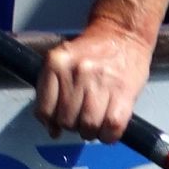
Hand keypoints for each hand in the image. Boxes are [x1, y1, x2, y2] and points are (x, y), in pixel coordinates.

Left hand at [33, 15, 154, 139]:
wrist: (122, 33)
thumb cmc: (92, 50)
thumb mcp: (63, 60)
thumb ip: (53, 90)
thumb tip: (51, 128)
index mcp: (55, 63)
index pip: (45, 109)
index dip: (50, 122)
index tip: (56, 124)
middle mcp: (75, 71)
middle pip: (66, 120)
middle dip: (72, 126)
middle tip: (79, 119)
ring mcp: (99, 82)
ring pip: (88, 126)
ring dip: (91, 132)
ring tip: (95, 122)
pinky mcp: (123, 93)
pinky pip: (112, 126)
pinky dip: (109, 135)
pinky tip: (108, 128)